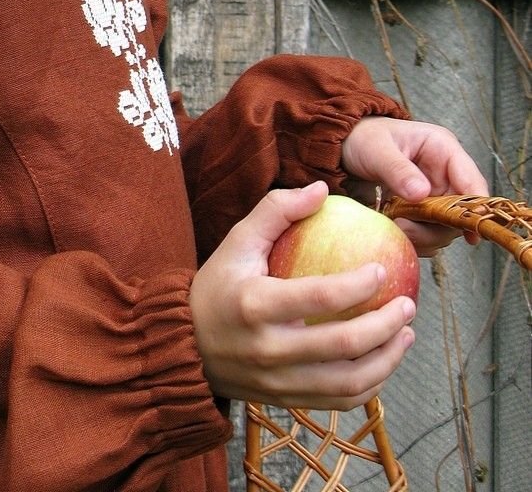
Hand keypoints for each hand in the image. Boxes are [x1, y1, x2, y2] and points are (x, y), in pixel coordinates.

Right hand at [189, 182, 415, 408]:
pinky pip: (339, 401)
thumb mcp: (238, 240)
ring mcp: (278, 382)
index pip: (320, 297)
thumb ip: (277, 210)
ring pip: (349, 382)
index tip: (382, 269)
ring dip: (387, 360)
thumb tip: (323, 189)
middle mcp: (269, 349)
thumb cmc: (216, 284)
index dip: (359, 285)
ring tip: (406, 334)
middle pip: (343, 345)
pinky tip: (383, 361)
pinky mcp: (286, 401)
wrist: (184, 343)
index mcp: (256, 305)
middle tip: (407, 304)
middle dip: (386, 325)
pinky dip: (370, 385)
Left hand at [341, 117, 488, 253]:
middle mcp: (444, 174)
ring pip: (445, 227)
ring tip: (395, 227)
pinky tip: (395, 232)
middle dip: (438, 226)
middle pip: (460, 212)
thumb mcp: (376, 149)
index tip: (469, 234)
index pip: (471, 181)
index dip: (475, 208)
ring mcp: (434, 194)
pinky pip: (427, 233)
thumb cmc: (362, 139)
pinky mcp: (421, 211)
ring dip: (423, 235)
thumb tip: (422, 193)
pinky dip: (415, 239)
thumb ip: (397, 169)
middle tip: (406, 228)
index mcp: (442, 149)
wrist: (343, 148)